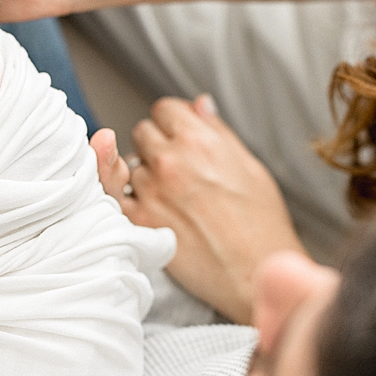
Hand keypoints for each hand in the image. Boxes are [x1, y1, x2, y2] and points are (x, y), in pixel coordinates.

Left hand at [91, 96, 305, 323]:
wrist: (256, 271)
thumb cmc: (262, 224)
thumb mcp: (250, 166)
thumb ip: (218, 131)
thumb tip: (200, 104)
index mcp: (201, 140)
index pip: (164, 109)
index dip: (173, 122)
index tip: (180, 135)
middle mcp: (171, 160)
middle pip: (142, 133)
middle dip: (157, 146)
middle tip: (177, 168)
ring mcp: (152, 190)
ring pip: (130, 165)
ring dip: (143, 175)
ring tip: (170, 196)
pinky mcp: (139, 220)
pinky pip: (113, 194)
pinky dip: (121, 195)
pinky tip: (138, 202)